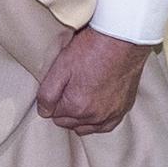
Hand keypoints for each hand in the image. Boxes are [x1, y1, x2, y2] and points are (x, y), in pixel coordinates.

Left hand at [33, 28, 153, 136]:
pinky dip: (98, 119)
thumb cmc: (90, 49)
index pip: (53, 115)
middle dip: (65, 109)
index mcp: (76, 107)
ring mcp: (111, 114)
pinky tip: (95, 106)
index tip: (59, 85)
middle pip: (69, 122)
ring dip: (80, 116)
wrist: (122, 39)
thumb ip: (47, 94)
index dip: (53, 99)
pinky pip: (105, 125)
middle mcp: (95, 116)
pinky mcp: (123, 109)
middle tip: (69, 87)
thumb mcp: (60, 67)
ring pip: (86, 127)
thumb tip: (43, 112)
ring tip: (81, 95)